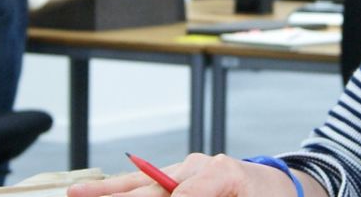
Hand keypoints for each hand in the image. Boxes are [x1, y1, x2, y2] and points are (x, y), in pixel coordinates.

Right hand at [67, 153, 299, 196]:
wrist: (284, 189)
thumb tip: (177, 196)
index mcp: (225, 175)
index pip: (184, 196)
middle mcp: (202, 166)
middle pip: (152, 188)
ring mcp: (190, 168)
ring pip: (142, 181)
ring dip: (108, 192)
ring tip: (76, 196)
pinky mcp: (183, 174)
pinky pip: (146, 182)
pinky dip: (121, 189)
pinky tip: (93, 193)